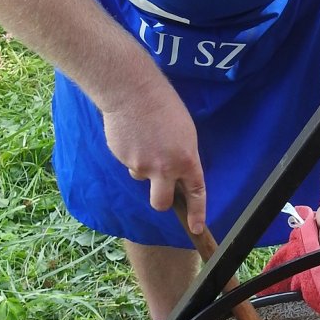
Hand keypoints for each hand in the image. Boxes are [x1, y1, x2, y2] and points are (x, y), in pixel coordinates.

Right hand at [100, 65, 206, 233]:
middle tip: (160, 186)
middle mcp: (163, 168)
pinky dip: (131, 152)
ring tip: (145, 139)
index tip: (195, 228)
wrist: (132, 91)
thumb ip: (183, 157)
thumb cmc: (164, 105)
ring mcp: (140, 166)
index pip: (196, 193)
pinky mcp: (122, 158)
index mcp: (186, 160)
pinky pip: (129, 162)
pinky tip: (133, 133)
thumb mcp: (186, 133)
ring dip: (144, 166)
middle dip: (162, 200)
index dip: (197, 213)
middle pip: (162, 203)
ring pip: (142, 176)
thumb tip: (176, 173)